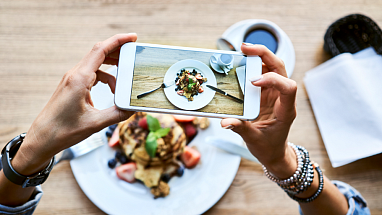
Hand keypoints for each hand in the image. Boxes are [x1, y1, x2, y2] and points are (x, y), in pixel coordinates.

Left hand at [12, 34, 136, 174]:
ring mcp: (72, 80)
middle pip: (99, 53)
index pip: (100, 50)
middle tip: (134, 54)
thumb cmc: (63, 131)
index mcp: (79, 79)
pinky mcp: (71, 86)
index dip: (118, 41)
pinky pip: (91, 75)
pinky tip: (111, 91)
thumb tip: (133, 108)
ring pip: (96, 65)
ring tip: (124, 81)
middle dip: (118, 52)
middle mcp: (74, 75)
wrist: (42, 139)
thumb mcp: (95, 124)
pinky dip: (104, 79)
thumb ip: (117, 114)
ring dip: (112, 70)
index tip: (133, 37)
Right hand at [221, 43, 297, 177]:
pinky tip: (241, 62)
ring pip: (273, 67)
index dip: (273, 80)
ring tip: (242, 50)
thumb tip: (225, 122)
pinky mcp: (267, 92)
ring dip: (259, 56)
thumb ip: (240, 129)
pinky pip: (264, 73)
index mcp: (285, 110)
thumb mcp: (253, 139)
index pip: (288, 87)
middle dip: (265, 55)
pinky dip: (254, 65)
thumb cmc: (268, 146)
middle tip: (245, 48)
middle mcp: (282, 98)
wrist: (273, 151)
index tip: (253, 82)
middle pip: (280, 68)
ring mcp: (275, 93)